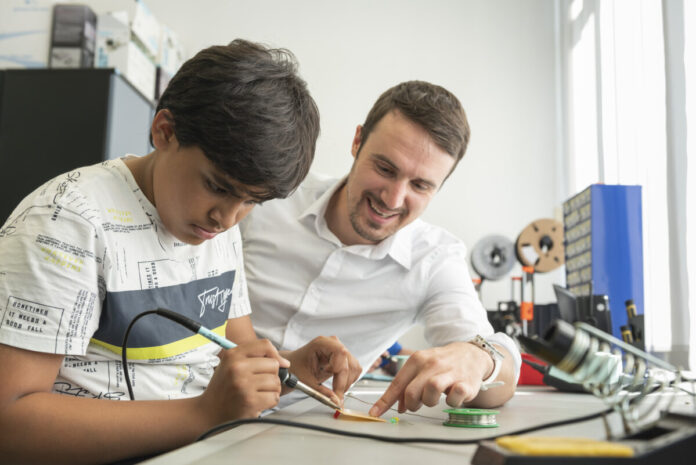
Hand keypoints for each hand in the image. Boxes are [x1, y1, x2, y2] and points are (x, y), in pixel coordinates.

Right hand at [200, 339, 289, 422]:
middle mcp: (237, 367)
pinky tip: (258, 402)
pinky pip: (274, 397)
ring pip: (276, 382)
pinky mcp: (250, 401)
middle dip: (271, 375)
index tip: (279, 363)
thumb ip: (253, 357)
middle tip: (259, 383)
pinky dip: (269, 402)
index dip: (275, 354)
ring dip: (271, 390)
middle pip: (273, 365)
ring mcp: (244, 384)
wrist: (208, 412)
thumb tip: (283, 362)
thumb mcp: (230, 364)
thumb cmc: (224, 388)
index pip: (264, 345)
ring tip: (257, 393)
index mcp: (233, 355)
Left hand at [284, 336, 361, 404]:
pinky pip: (353, 369)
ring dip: (347, 382)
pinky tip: (338, 384)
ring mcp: (339, 349)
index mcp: (321, 343)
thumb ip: (321, 392)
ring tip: (336, 391)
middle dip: (344, 382)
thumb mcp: (306, 381)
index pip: (341, 354)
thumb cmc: (296, 368)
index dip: (341, 373)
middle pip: (349, 363)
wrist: (293, 365)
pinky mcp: (343, 358)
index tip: (337, 391)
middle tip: (337, 397)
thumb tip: (335, 401)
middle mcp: (332, 343)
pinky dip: (348, 380)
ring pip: (354, 366)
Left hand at [368, 341, 491, 416]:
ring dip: (429, 402)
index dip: (385, 401)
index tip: (375, 413)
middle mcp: (432, 364)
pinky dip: (451, 402)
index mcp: (417, 359)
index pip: (397, 383)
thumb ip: (408, 385)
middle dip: (411, 404)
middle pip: (411, 392)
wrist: (471, 353)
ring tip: (435, 398)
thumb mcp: (422, 367)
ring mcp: (449, 373)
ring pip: (430, 393)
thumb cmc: (442, 363)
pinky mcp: (466, 383)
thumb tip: (398, 406)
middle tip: (417, 403)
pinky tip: (452, 395)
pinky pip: (453, 399)